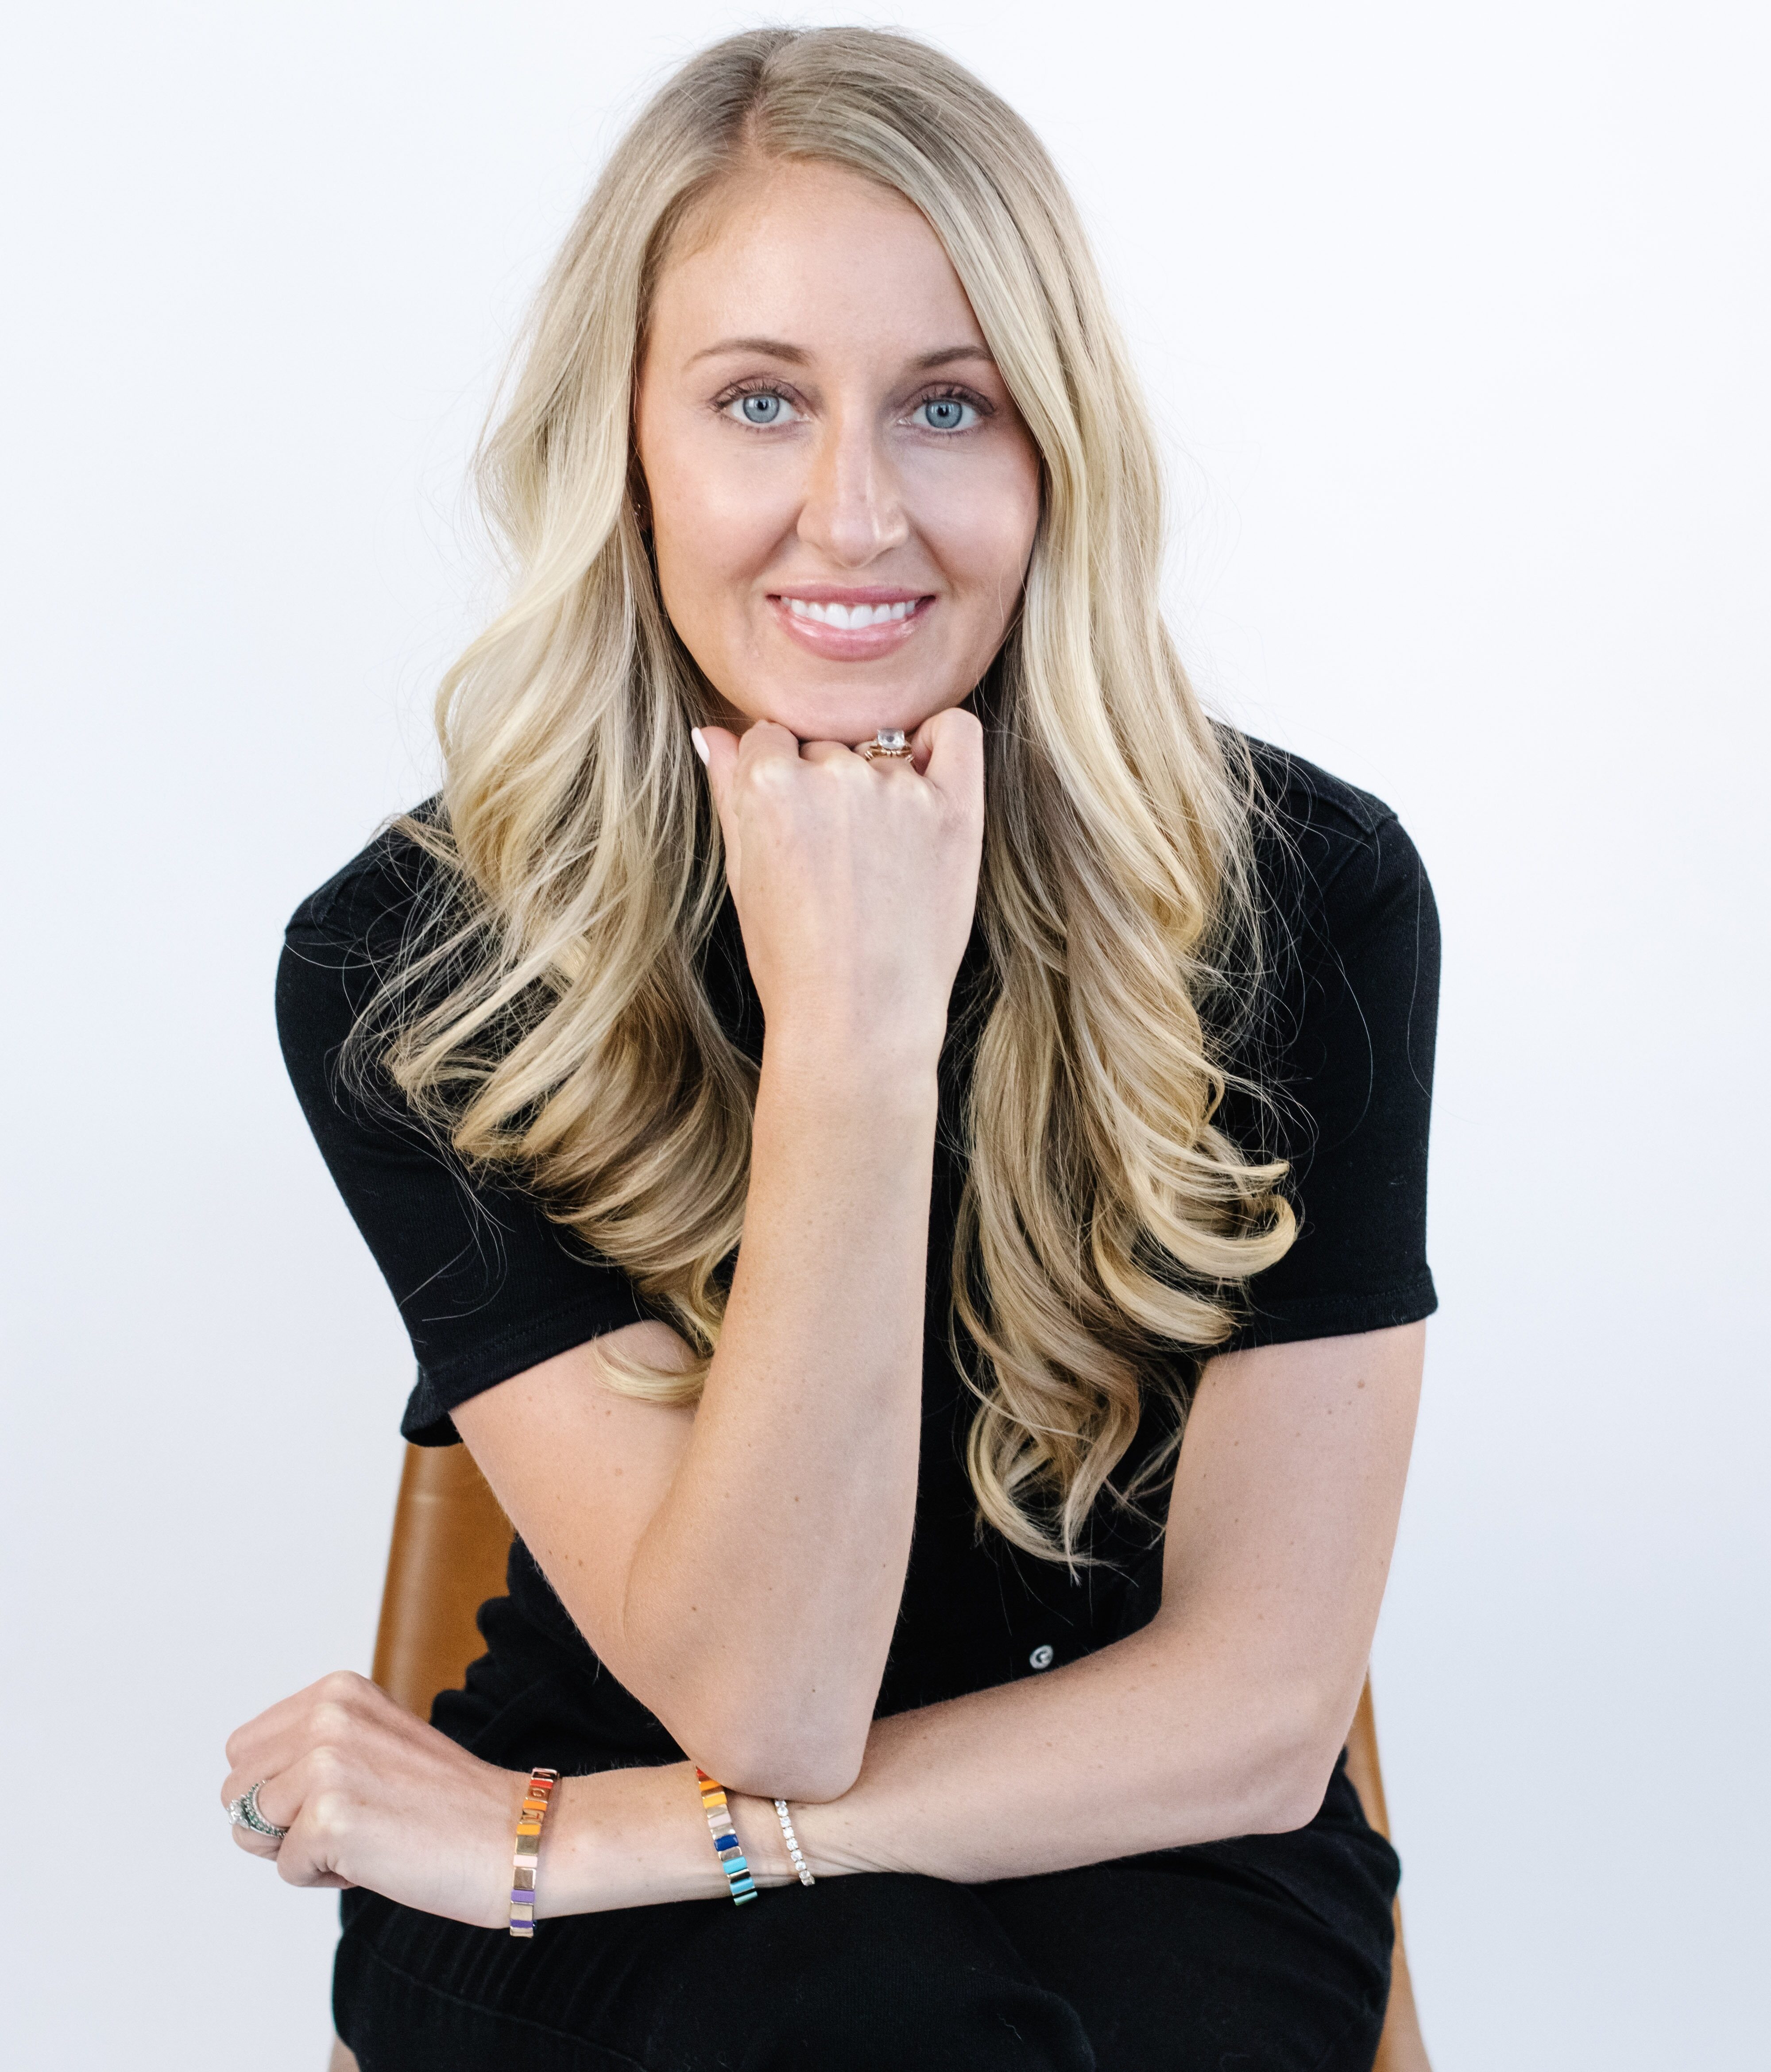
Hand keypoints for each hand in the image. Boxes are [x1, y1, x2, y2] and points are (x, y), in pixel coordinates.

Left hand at [221, 1671, 521, 1929]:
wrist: (513, 1834)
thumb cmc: (444, 1803)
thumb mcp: (373, 1741)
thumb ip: (313, 1745)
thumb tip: (241, 1790)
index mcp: (337, 1690)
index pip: (244, 1749)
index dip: (277, 1788)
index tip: (337, 1795)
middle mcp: (327, 1714)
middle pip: (234, 1788)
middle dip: (274, 1821)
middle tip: (343, 1823)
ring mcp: (327, 1763)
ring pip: (249, 1829)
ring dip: (297, 1849)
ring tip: (361, 1836)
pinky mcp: (329, 1817)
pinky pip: (285, 1869)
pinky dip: (322, 1877)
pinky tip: (375, 1858)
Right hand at [696, 707, 982, 1064]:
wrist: (857, 1019)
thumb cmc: (792, 959)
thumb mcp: (742, 873)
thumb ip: (729, 790)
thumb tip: (713, 732)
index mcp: (770, 781)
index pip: (772, 738)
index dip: (780, 782)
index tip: (794, 829)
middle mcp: (833, 772)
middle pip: (827, 748)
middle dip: (826, 789)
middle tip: (836, 858)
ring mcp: (897, 788)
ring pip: (881, 753)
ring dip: (878, 787)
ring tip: (878, 861)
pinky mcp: (953, 808)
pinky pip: (955, 732)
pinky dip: (941, 742)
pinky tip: (928, 779)